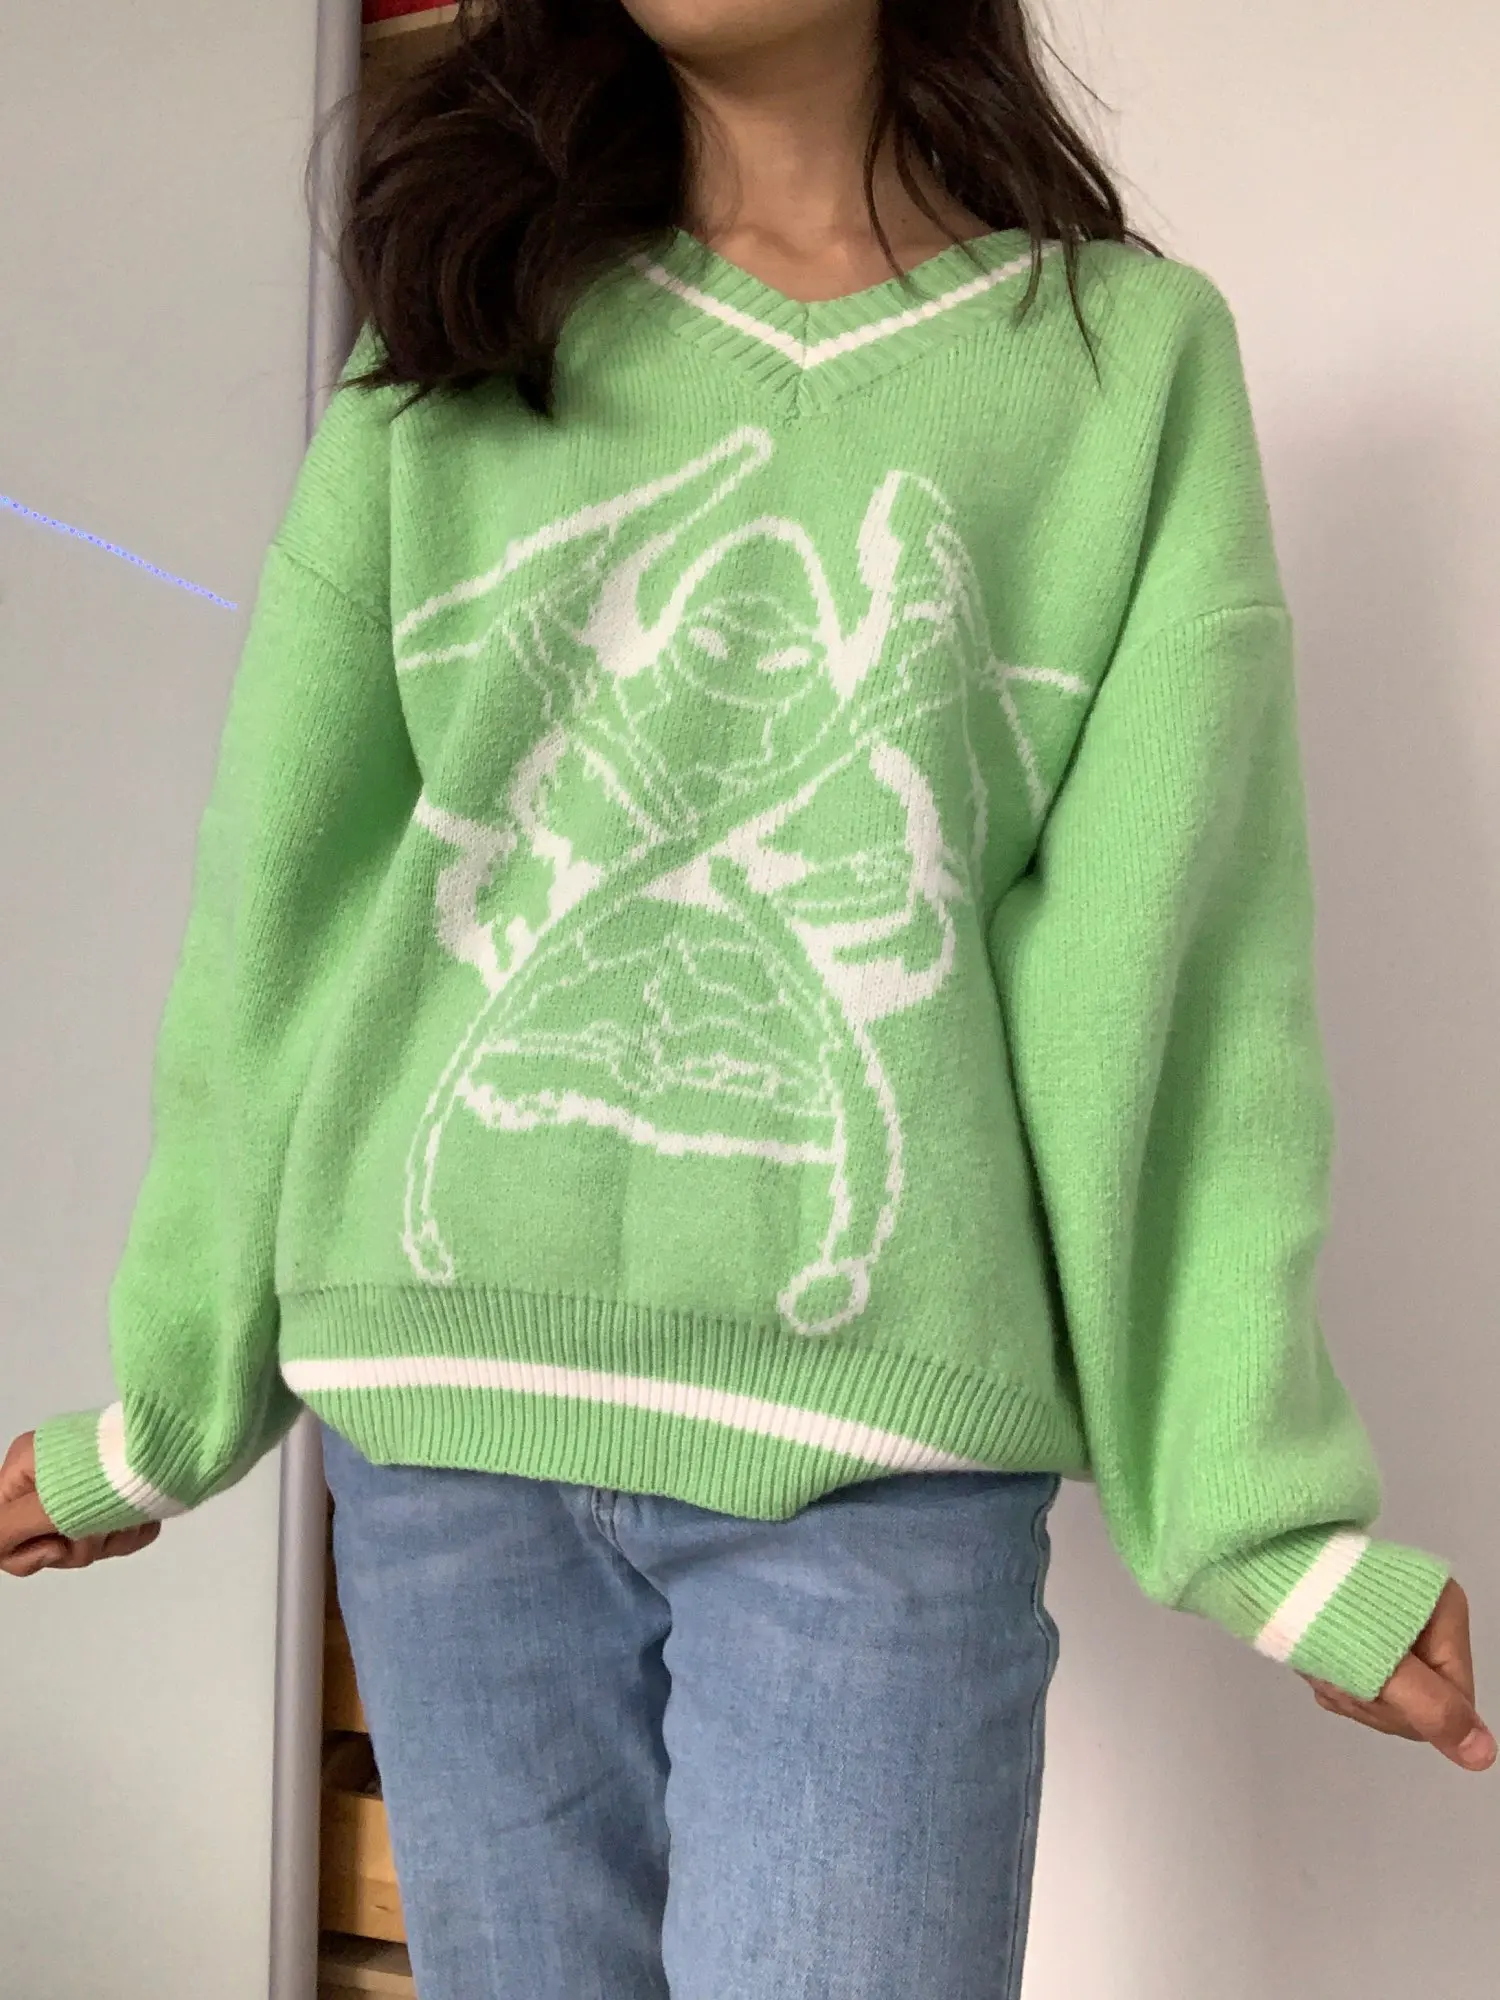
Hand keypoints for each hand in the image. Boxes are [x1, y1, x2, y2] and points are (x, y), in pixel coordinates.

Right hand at [0, 1431, 160, 1577]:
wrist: (178, 1443)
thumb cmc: (108, 1471)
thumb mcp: (46, 1502)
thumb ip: (7, 1529)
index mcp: (26, 1468)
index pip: (2, 1528)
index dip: (24, 1550)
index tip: (57, 1545)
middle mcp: (56, 1475)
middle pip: (46, 1540)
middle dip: (77, 1544)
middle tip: (99, 1529)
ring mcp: (92, 1485)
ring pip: (85, 1542)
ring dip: (109, 1539)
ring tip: (127, 1519)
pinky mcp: (123, 1496)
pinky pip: (118, 1534)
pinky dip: (132, 1532)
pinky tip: (143, 1520)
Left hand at [1302, 1578, 1493, 1771]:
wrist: (1261, 1560)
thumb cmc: (1325, 1609)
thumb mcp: (1384, 1666)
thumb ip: (1434, 1710)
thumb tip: (1483, 1755)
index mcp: (1445, 1611)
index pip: (1456, 1697)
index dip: (1418, 1711)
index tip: (1379, 1694)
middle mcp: (1425, 1615)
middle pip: (1422, 1698)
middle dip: (1377, 1700)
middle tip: (1341, 1677)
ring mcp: (1390, 1621)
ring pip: (1388, 1691)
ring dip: (1352, 1692)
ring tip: (1324, 1667)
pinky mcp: (1358, 1626)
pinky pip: (1362, 1674)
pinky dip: (1338, 1679)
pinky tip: (1318, 1664)